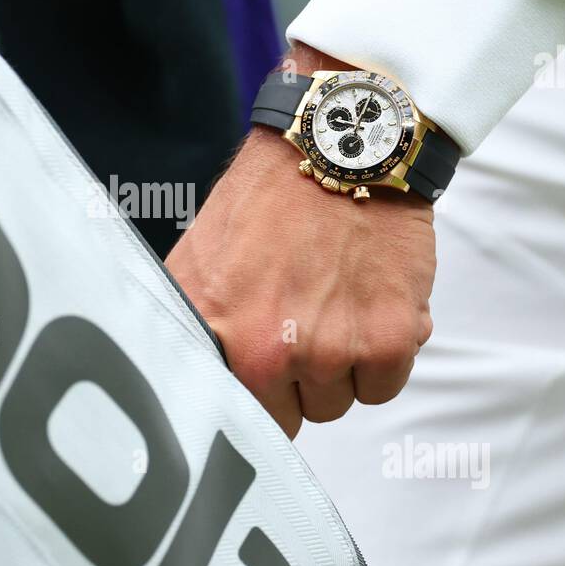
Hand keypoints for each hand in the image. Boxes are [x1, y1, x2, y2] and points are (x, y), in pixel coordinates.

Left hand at [165, 46, 436, 437]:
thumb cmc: (266, 199)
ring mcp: (333, 350)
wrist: (337, 149)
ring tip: (337, 299)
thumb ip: (191, 325)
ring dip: (346, 365)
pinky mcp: (389, 339)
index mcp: (220, 337)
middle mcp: (272, 352)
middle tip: (306, 317)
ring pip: (343, 401)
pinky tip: (371, 300)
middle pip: (296, 414)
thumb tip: (175, 377)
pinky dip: (386, 352)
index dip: (255, 396)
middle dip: (303, 379)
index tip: (265, 374)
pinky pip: (385, 385)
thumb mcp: (198, 258)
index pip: (237, 416)